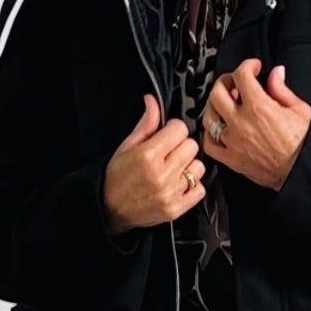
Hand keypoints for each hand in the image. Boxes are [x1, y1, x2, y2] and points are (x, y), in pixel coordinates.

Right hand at [102, 93, 206, 232]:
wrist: (109, 208)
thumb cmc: (117, 178)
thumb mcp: (127, 146)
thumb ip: (146, 124)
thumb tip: (152, 102)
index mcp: (148, 156)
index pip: (180, 129)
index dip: (173, 129)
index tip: (167, 134)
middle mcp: (161, 175)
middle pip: (191, 146)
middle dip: (180, 146)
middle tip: (168, 154)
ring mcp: (170, 193)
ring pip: (199, 167)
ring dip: (188, 166)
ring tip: (172, 170)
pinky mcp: (176, 208)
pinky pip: (200, 189)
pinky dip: (192, 185)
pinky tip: (177, 183)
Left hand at [201, 59, 310, 191]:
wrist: (301, 172)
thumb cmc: (303, 144)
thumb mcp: (300, 110)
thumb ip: (282, 89)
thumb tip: (275, 73)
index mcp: (259, 108)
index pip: (242, 75)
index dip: (247, 66)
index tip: (253, 67)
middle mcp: (242, 123)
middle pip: (217, 92)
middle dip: (226, 81)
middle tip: (235, 82)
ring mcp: (233, 142)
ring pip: (209, 116)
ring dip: (215, 106)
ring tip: (225, 104)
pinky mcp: (231, 159)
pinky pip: (209, 144)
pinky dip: (210, 134)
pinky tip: (219, 128)